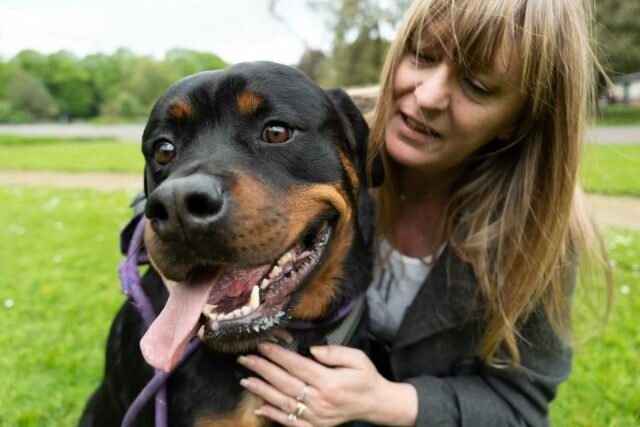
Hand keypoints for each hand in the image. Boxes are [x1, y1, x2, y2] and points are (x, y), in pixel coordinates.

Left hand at [238, 342, 416, 425]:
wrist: (376, 404)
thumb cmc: (366, 378)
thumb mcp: (357, 358)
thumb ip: (334, 353)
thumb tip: (311, 350)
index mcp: (329, 381)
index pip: (296, 365)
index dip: (277, 355)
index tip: (262, 345)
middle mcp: (320, 400)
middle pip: (284, 382)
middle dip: (262, 369)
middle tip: (245, 359)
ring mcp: (316, 416)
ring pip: (283, 402)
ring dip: (262, 391)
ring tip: (245, 380)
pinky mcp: (316, 426)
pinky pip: (291, 422)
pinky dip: (274, 415)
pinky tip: (259, 407)